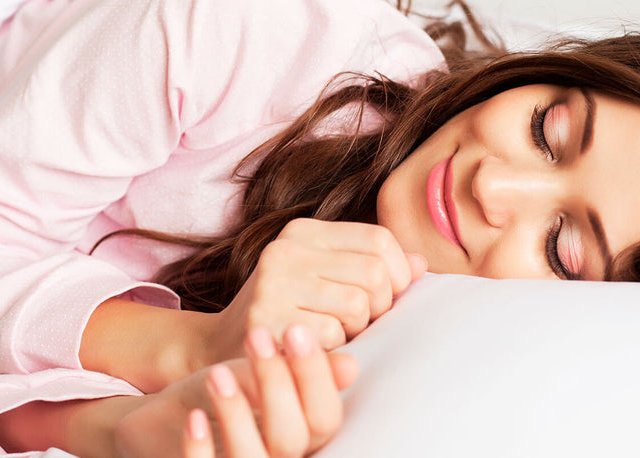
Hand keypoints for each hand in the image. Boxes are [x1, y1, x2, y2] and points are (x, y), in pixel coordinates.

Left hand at [113, 324, 358, 457]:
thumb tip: (352, 365)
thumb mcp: (265, 377)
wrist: (172, 422)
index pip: (325, 417)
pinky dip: (201, 449)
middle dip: (276, 383)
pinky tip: (194, 417)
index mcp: (305, 437)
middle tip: (256, 334)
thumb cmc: (232, 396)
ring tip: (217, 373)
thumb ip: (302, 374)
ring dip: (236, 415)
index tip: (295, 328)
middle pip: (292, 438)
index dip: (313, 376)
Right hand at [209, 219, 426, 362]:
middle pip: (374, 274)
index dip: (398, 273)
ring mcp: (271, 284)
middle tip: (359, 323)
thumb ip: (370, 268)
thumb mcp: (325, 279)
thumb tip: (421, 264)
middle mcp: (285, 250)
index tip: (387, 297)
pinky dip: (332, 349)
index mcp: (303, 232)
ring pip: (357, 306)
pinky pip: (332, 335)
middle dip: (379, 308)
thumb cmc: (287, 314)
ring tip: (334, 333)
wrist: (218, 350)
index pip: (380, 240)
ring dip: (356, 330)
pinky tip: (311, 348)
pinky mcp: (264, 320)